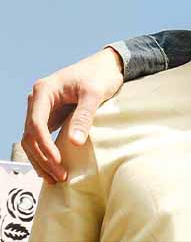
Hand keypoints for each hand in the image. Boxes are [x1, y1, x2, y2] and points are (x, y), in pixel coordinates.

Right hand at [21, 47, 123, 183]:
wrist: (108, 65)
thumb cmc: (101, 74)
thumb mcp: (95, 93)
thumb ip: (84, 116)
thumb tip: (75, 143)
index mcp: (44, 91)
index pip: (36, 123)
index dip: (45, 145)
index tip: (57, 161)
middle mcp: (38, 100)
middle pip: (31, 134)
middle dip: (42, 157)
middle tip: (58, 176)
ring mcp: (44, 109)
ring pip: (33, 139)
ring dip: (41, 159)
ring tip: (55, 178)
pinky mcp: (52, 116)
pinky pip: (43, 137)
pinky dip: (46, 153)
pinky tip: (54, 167)